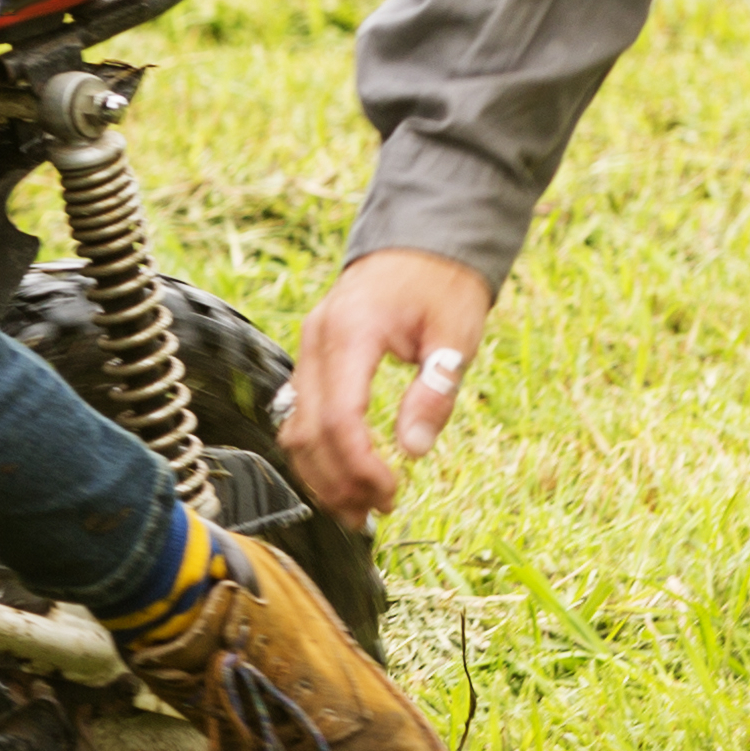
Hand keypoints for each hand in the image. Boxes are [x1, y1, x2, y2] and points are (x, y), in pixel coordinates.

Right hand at [283, 246, 495, 524]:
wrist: (421, 239)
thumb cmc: (443, 283)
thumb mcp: (455, 335)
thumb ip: (435, 391)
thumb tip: (413, 450)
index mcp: (351, 331)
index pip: (339, 417)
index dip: (359, 466)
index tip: (390, 493)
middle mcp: (317, 339)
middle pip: (307, 430)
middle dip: (338, 480)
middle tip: (377, 511)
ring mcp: (308, 347)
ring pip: (294, 426)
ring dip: (321, 473)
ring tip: (359, 505)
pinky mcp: (312, 357)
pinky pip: (299, 412)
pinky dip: (316, 449)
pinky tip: (343, 474)